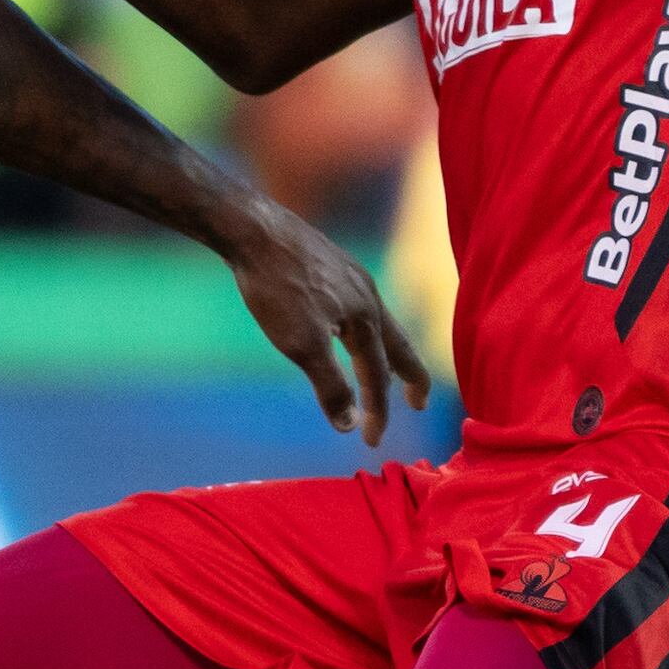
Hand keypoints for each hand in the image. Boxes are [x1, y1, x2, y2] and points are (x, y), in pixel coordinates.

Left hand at [219, 194, 433, 447]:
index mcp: (367, 316)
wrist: (251, 227)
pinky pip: (355, 305)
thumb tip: (348, 424)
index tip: (370, 440)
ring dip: (382, 350)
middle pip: (396, 344)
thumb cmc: (277, 287)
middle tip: (418, 401)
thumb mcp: (302, 345)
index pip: (379, 375)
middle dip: (408, 377)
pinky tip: (341, 325)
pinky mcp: (327, 262)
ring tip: (380, 368)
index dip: (377, 411)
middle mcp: (367, 294)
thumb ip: (330, 386)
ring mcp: (349, 274)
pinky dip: (359, 328)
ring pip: (375, 323)